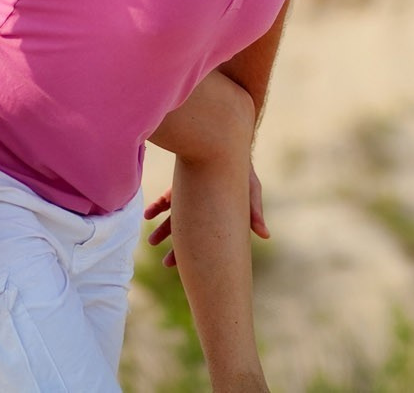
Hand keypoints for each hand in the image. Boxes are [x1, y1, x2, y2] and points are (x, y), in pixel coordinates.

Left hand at [143, 166, 267, 267]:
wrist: (225, 142)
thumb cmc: (242, 170)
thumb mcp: (250, 189)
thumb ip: (254, 211)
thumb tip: (266, 235)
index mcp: (219, 215)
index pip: (207, 239)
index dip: (198, 253)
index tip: (186, 270)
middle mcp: (203, 209)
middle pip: (189, 233)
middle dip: (177, 249)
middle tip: (166, 263)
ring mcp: (190, 198)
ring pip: (174, 219)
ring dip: (162, 231)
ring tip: (151, 242)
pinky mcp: (179, 185)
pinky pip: (166, 200)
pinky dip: (157, 207)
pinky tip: (148, 214)